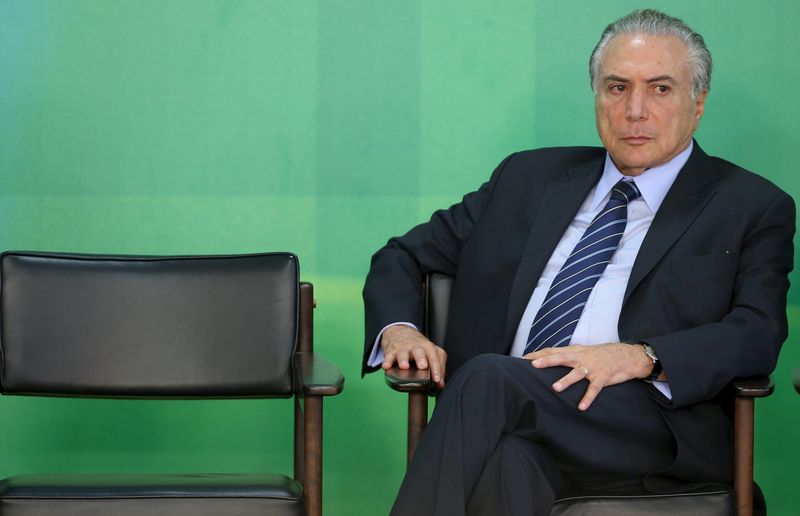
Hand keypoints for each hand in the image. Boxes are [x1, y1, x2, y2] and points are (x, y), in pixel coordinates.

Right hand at [381, 325, 446, 387]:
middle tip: (422, 366)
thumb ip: (438, 368)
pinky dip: (387, 361)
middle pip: (419, 352)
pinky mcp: (391, 351)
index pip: (434, 357)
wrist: (400, 332)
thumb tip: (440, 384)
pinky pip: (388, 356)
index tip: (437, 379)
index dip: (436, 368)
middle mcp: (415, 347)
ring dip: (403, 360)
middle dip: (421, 359)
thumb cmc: (418, 346)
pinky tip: (386, 366)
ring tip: (404, 367)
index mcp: (427, 347)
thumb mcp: (431, 353)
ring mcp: (403, 348)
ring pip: (403, 353)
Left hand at [523, 343, 652, 410]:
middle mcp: (582, 357)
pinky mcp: (603, 377)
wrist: (626, 356)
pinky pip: (594, 388)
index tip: (522, 358)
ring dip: (566, 380)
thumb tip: (545, 361)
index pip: (553, 350)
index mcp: (574, 351)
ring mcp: (593, 367)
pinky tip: (581, 407)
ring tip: (555, 388)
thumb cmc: (600, 356)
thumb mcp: (581, 352)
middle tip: (533, 365)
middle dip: (547, 361)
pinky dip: (588, 397)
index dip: (538, 354)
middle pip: (562, 357)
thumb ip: (565, 357)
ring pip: (577, 373)